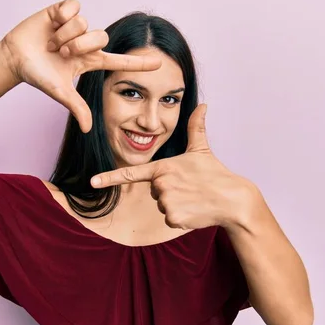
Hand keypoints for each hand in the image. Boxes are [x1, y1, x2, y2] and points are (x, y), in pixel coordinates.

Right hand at [0, 0, 161, 132]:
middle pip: (100, 37)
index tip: (159, 64)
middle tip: (61, 53)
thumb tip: (88, 129)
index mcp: (90, 61)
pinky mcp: (63, 11)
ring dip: (65, 34)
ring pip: (84, 23)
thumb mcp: (60, 92)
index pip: (119, 61)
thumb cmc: (38, 75)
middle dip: (78, 46)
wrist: (15, 58)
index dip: (138, 63)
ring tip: (51, 43)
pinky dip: (62, 16)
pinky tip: (51, 23)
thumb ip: (77, 107)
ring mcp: (75, 26)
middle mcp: (86, 43)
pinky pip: (74, 7)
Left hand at [90, 104, 260, 229]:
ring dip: (176, 204)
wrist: (232, 199)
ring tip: (193, 198)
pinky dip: (181, 217)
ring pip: (162, 206)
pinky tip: (194, 210)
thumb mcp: (202, 149)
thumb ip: (196, 127)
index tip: (92, 181)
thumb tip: (203, 105)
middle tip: (189, 187)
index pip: (131, 172)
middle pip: (155, 191)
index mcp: (163, 167)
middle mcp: (161, 183)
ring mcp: (166, 201)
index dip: (109, 177)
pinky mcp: (173, 217)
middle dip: (169, 191)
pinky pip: (170, 218)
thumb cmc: (215, 173)